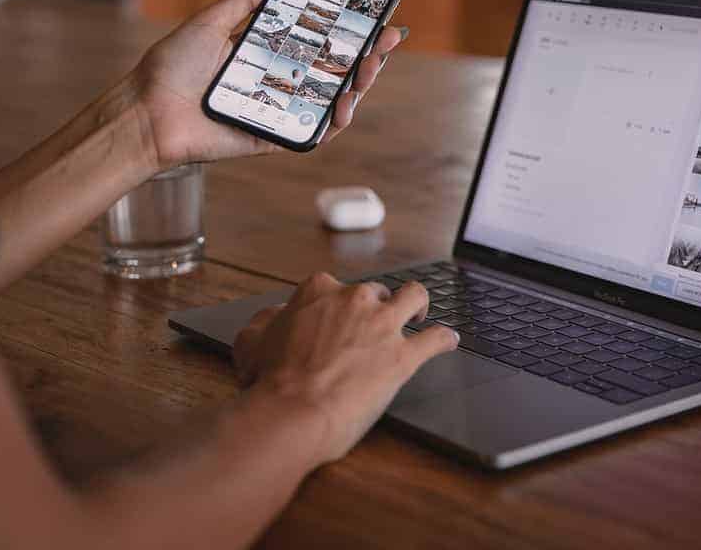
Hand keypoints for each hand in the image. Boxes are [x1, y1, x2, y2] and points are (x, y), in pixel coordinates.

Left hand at [130, 0, 406, 169]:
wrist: (146, 112)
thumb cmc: (171, 68)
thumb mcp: (210, 22)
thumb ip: (244, 0)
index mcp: (268, 54)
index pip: (320, 40)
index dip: (351, 30)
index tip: (378, 14)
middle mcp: (279, 82)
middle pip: (335, 69)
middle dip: (368, 55)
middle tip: (387, 39)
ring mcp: (279, 111)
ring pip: (332, 101)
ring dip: (359, 86)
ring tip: (370, 69)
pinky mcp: (273, 137)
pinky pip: (312, 133)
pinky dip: (333, 123)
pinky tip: (344, 106)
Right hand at [232, 273, 458, 464]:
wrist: (291, 413)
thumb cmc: (268, 383)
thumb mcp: (251, 342)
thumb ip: (266, 321)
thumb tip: (275, 315)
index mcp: (318, 292)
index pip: (334, 287)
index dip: (336, 306)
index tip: (337, 319)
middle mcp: (354, 300)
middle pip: (375, 292)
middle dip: (376, 307)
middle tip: (372, 327)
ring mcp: (382, 325)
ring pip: (414, 297)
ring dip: (419, 305)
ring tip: (419, 315)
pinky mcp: (404, 356)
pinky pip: (436, 339)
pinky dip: (445, 339)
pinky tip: (449, 341)